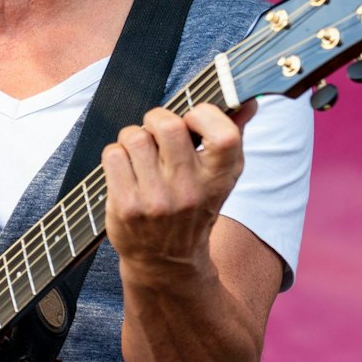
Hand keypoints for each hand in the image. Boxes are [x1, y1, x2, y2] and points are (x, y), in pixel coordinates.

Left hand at [101, 101, 254, 284]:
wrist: (168, 261)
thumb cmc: (194, 207)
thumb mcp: (221, 177)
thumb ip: (233, 133)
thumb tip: (248, 100)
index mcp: (219, 178)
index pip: (223, 134)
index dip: (203, 115)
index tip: (193, 121)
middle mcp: (189, 190)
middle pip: (168, 125)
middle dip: (157, 119)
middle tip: (157, 133)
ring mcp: (156, 199)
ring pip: (134, 136)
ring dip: (133, 138)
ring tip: (140, 154)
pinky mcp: (126, 206)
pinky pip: (113, 154)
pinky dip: (116, 155)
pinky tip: (126, 169)